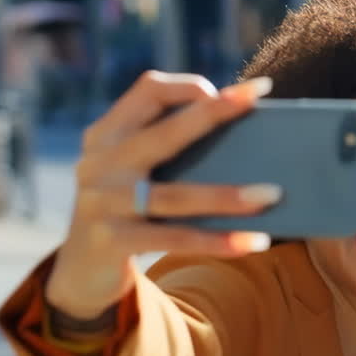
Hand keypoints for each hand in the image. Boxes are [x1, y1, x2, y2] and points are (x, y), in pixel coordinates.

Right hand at [46, 72, 279, 319]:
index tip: (240, 93)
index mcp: (108, 133)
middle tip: (257, 103)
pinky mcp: (111, 241)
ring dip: (227, 195)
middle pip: (164, 134)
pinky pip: (175, 239)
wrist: (82, 269)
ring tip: (273, 195)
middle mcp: (99, 162)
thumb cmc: (129, 208)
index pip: (149, 90)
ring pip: (175, 195)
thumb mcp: (137, 171)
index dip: (191, 86)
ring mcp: (101, 202)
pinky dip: (217, 241)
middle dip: (213, 115)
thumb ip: (172, 150)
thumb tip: (253, 142)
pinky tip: (254, 242)